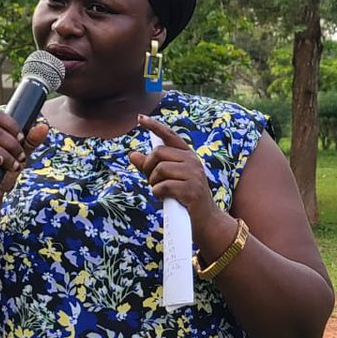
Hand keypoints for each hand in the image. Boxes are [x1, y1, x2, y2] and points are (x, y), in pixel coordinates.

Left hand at [129, 114, 229, 237]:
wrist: (204, 219)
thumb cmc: (183, 197)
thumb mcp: (167, 179)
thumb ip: (151, 167)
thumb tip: (132, 155)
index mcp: (187, 155)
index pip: (169, 136)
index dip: (154, 126)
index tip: (139, 118)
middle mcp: (193, 161)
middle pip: (159, 153)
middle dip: (148, 167)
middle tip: (151, 180)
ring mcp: (194, 175)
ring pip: (160, 170)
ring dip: (153, 183)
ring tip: (161, 191)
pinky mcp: (191, 190)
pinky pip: (162, 186)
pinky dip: (158, 193)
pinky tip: (164, 198)